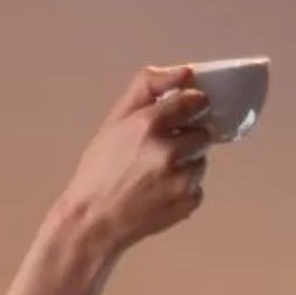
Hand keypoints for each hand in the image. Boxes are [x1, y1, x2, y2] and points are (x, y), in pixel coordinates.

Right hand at [52, 65, 210, 257]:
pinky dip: (183, 190)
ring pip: (201, 162)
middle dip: (186, 139)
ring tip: (156, 176)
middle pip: (202, 133)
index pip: (194, 101)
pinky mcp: (189, 203)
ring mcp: (181, 179)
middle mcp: (168, 150)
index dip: (190, 106)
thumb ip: (146, 89)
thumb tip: (185, 72)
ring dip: (185, 165)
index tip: (184, 112)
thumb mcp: (112, 122)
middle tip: (160, 152)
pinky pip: (197, 188)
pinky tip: (158, 194)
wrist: (93, 222)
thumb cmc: (98, 170)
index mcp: (147, 125)